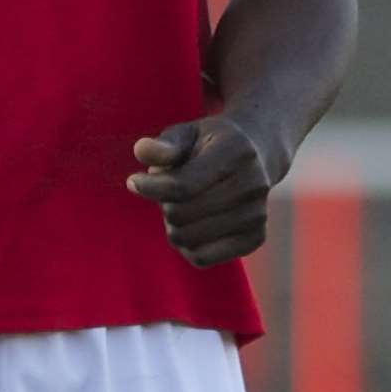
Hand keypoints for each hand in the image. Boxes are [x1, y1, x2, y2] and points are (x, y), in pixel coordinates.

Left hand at [128, 116, 275, 267]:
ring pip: (189, 239)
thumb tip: (142, 151)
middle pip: (182, 214)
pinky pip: (202, 258)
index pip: (183, 186)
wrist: (256, 157)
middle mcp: (252, 185)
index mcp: (234, 153)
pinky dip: (186, 246)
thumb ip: (163, 145)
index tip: (133, 182)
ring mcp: (257, 215)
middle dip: (164, 204)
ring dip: (173, 226)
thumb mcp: (185, 133)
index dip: (150, 188)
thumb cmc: (208, 144)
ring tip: (181, 207)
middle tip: (169, 193)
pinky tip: (189, 227)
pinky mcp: (256, 239)